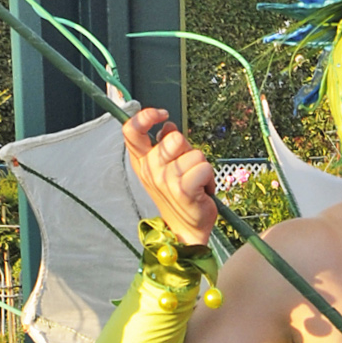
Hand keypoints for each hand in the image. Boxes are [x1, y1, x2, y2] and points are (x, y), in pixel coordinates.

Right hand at [122, 106, 215, 246]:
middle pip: (174, 138)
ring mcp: (165, 180)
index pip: (131, 131)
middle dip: (188, 149)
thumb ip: (164, 144)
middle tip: (187, 168)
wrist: (185, 228)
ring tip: (195, 181)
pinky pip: (204, 167)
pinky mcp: (183, 189)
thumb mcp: (165, 168)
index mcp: (142, 161)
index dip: (146, 117)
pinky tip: (203, 189)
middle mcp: (150, 169)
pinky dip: (209, 177)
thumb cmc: (178, 196)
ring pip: (194, 153)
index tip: (162, 114)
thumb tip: (168, 125)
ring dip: (201, 166)